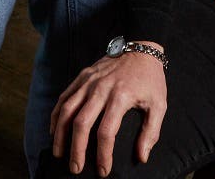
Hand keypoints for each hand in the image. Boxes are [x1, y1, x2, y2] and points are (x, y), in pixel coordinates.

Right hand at [49, 44, 166, 175]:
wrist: (141, 48)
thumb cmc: (150, 79)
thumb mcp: (159, 105)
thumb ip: (151, 132)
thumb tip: (142, 157)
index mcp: (120, 97)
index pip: (106, 132)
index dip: (103, 154)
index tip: (103, 170)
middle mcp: (100, 89)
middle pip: (81, 123)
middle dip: (76, 149)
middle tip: (75, 168)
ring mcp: (88, 81)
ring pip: (67, 109)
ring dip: (60, 134)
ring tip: (59, 152)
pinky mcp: (82, 76)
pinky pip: (64, 96)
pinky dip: (57, 114)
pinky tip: (55, 129)